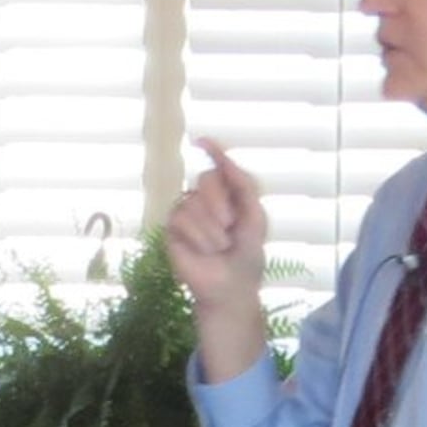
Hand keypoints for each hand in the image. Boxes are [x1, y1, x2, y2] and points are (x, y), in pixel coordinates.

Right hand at [163, 141, 268, 313]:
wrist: (232, 285)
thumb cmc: (246, 254)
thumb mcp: (255, 216)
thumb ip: (243, 184)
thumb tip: (222, 156)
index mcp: (227, 194)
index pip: (218, 167)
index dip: (212, 151)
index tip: (202, 141)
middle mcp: (204, 199)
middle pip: (206, 179)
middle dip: (221, 203)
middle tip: (230, 226)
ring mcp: (186, 213)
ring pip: (192, 201)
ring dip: (212, 228)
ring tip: (218, 246)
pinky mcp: (172, 230)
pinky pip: (180, 218)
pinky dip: (197, 236)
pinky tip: (203, 250)